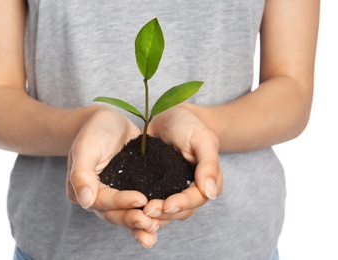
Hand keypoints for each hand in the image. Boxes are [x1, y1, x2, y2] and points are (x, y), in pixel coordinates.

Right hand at [66, 105, 160, 247]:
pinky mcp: (131, 189)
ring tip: (155, 231)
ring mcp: (116, 194)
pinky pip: (138, 205)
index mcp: (84, 190)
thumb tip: (85, 201)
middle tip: (150, 224)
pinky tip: (162, 221)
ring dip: (141, 225)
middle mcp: (99, 197)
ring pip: (127, 214)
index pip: (103, 202)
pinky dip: (148, 214)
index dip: (121, 203)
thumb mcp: (85, 147)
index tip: (140, 199)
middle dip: (133, 220)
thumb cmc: (93, 130)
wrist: (106, 120)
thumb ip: (82, 174)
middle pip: (115, 214)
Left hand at [146, 104, 222, 220]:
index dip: (182, 204)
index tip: (167, 206)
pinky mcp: (154, 186)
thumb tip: (210, 193)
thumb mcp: (202, 139)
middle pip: (180, 211)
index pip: (196, 199)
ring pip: (165, 212)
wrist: (169, 116)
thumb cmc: (190, 125)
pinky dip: (142, 210)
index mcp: (205, 181)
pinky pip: (150, 202)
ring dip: (153, 217)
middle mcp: (189, 190)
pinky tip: (130, 213)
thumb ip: (209, 164)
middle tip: (146, 211)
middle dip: (164, 214)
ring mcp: (171, 190)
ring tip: (138, 217)